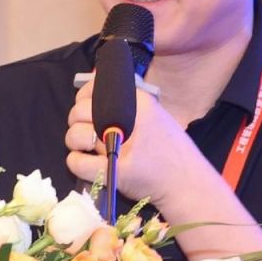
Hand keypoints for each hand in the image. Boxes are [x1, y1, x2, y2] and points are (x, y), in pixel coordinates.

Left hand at [64, 75, 204, 202]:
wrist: (187, 182)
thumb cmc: (170, 150)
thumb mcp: (155, 115)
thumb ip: (128, 99)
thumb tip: (94, 78)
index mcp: (140, 102)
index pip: (95, 90)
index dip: (83, 100)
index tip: (87, 110)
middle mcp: (130, 119)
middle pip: (79, 112)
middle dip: (76, 122)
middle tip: (86, 133)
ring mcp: (122, 147)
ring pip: (75, 135)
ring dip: (75, 142)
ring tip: (87, 148)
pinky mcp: (115, 172)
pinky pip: (78, 163)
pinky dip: (75, 161)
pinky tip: (85, 162)